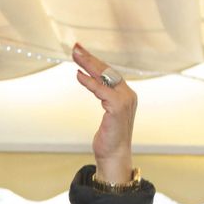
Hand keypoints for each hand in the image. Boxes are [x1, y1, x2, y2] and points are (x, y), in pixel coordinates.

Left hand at [71, 43, 136, 185]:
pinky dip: (90, 83)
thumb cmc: (109, 138)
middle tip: (75, 47)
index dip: (95, 61)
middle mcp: (128, 95)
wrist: (115, 157)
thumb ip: (102, 95)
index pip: (109, 73)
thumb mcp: (106, 113)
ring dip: (88, 65)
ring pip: (104, 77)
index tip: (81, 51)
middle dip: (90, 58)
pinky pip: (102, 91)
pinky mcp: (117, 108)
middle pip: (107, 71)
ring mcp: (124, 101)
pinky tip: (79, 75)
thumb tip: (88, 78)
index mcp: (126, 95)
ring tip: (75, 55)